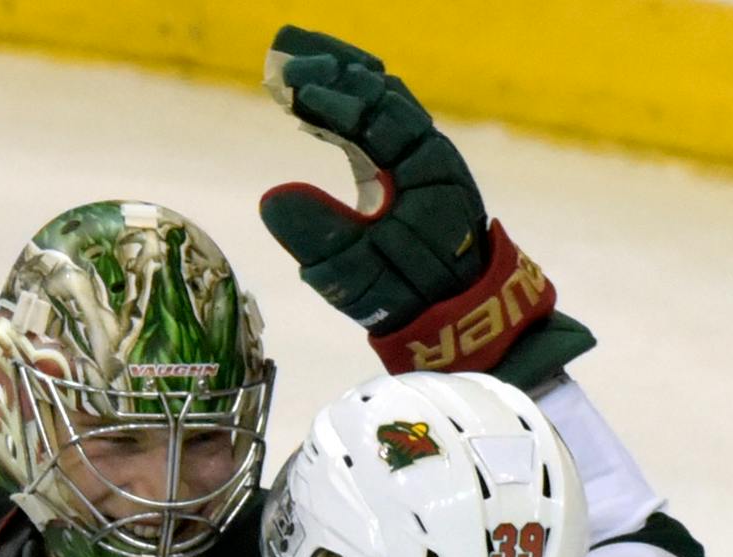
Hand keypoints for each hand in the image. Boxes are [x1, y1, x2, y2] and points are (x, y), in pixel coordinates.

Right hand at [259, 26, 593, 385]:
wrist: (459, 321)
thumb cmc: (410, 300)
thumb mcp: (360, 276)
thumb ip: (320, 236)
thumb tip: (273, 197)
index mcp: (427, 170)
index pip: (378, 117)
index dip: (333, 99)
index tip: (289, 86)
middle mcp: (430, 153)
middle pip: (381, 93)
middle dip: (331, 72)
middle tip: (280, 58)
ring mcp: (419, 159)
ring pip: (379, 100)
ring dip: (336, 81)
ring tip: (287, 64)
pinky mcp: (404, 172)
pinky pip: (375, 122)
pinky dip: (342, 105)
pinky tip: (305, 104)